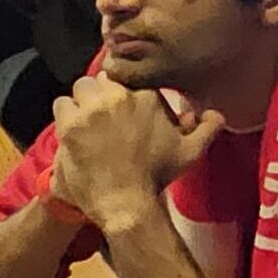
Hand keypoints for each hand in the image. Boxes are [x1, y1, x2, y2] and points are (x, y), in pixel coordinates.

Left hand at [47, 76, 224, 233]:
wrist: (126, 202)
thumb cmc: (156, 177)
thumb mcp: (189, 153)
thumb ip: (206, 129)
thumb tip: (216, 114)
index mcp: (147, 96)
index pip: (127, 75)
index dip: (121, 90)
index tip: (120, 106)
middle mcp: (119, 97)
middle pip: (100, 79)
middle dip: (100, 94)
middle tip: (102, 115)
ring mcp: (93, 110)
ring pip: (80, 89)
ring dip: (81, 103)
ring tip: (85, 123)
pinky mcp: (71, 125)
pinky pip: (61, 105)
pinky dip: (65, 116)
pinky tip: (73, 133)